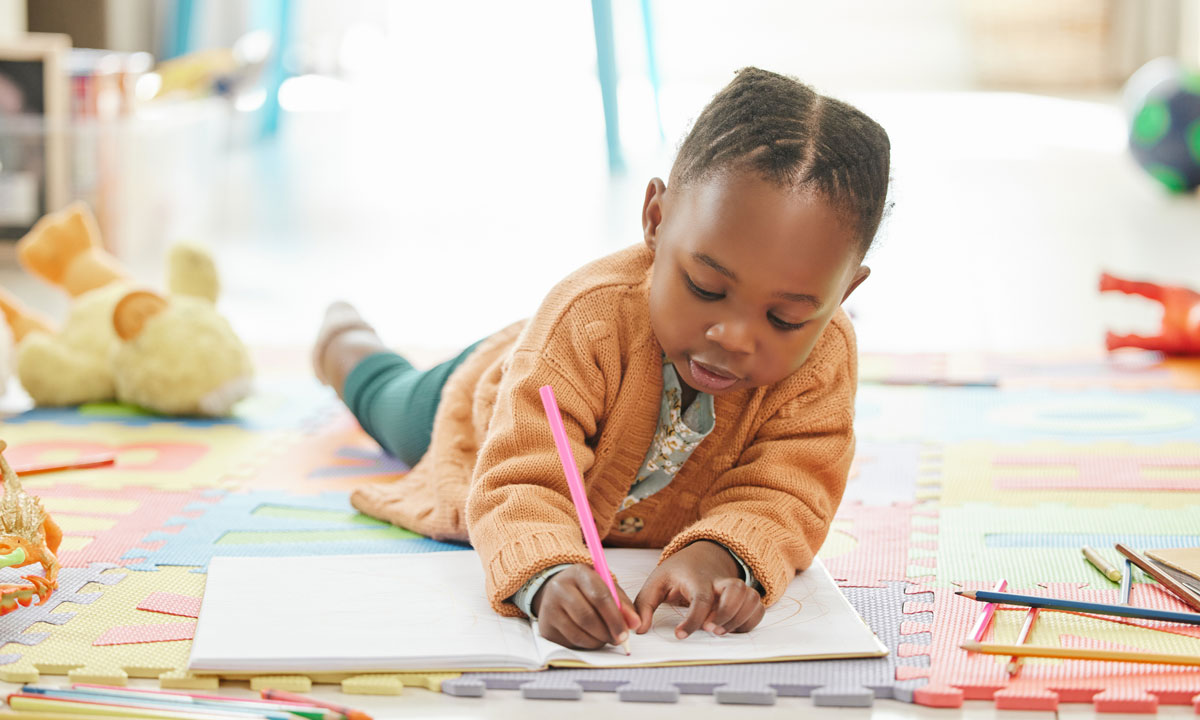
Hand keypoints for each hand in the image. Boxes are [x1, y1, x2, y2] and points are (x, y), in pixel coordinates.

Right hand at [531, 564, 638, 649]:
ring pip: (579, 633)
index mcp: (578, 573)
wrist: (557, 590)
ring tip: (606, 637)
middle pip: (587, 617)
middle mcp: (559, 588)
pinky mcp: (545, 627)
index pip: (599, 596)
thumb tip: (635, 624)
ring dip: (598, 641)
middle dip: (607, 632)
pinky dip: (586, 644)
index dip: (615, 618)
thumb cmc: (587, 589)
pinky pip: (570, 642)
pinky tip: (591, 638)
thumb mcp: (607, 587)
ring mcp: (548, 608)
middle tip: (619, 640)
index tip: (627, 633)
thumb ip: (624, 605)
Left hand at [634, 540, 764, 638]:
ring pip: (751, 599)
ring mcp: (736, 587)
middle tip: (709, 630)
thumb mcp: (656, 583)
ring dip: (738, 619)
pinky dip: (749, 621)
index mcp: (697, 578)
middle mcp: (720, 581)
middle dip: (726, 615)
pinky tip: (731, 628)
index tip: (680, 635)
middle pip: (736, 593)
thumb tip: (640, 630)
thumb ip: (644, 605)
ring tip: (718, 630)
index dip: (693, 620)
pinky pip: (758, 609)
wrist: (702, 556)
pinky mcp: (745, 596)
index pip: (701, 598)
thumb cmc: (678, 573)